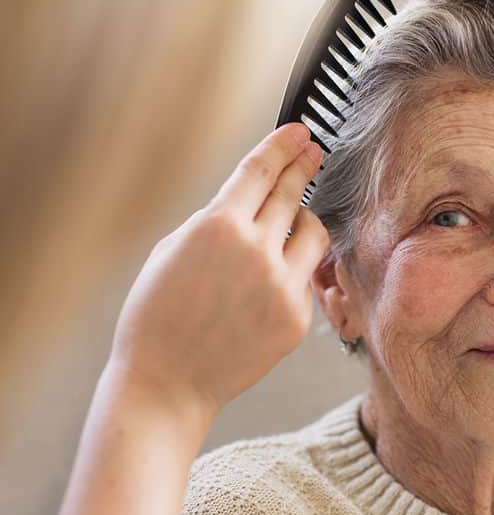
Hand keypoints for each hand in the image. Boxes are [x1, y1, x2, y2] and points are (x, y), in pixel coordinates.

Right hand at [108, 124, 328, 427]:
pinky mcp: (297, 317)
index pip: (261, 170)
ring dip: (305, 220)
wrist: (168, 381)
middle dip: (304, 167)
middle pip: (292, 193)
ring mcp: (282, 286)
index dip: (283, 146)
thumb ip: (214, 222)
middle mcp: (256, 251)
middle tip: (313, 152)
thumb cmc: (158, 320)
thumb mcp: (172, 251)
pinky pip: (306, 278)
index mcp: (217, 226)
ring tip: (295, 221)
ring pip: (314, 234)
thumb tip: (247, 204)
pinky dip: (293, 271)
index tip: (298, 133)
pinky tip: (269, 282)